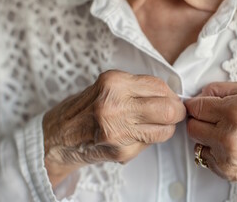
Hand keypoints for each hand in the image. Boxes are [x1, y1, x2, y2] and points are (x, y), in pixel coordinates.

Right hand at [43, 70, 185, 186]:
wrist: (60, 136)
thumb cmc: (85, 108)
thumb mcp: (107, 86)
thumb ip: (137, 87)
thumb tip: (169, 95)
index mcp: (114, 83)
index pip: (159, 87)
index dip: (171, 94)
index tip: (172, 98)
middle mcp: (115, 106)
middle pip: (168, 110)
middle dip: (177, 111)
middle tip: (175, 112)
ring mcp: (118, 132)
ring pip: (164, 130)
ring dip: (166, 127)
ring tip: (156, 124)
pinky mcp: (121, 152)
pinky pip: (149, 144)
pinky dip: (148, 139)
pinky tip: (134, 134)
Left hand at [185, 81, 236, 186]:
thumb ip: (220, 89)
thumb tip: (200, 94)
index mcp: (236, 110)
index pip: (196, 106)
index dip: (196, 105)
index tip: (199, 105)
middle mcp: (229, 134)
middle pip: (192, 125)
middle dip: (199, 120)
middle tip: (212, 118)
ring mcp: (226, 154)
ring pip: (196, 141)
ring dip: (205, 135)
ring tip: (224, 132)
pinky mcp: (226, 170)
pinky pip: (204, 156)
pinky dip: (212, 150)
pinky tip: (228, 145)